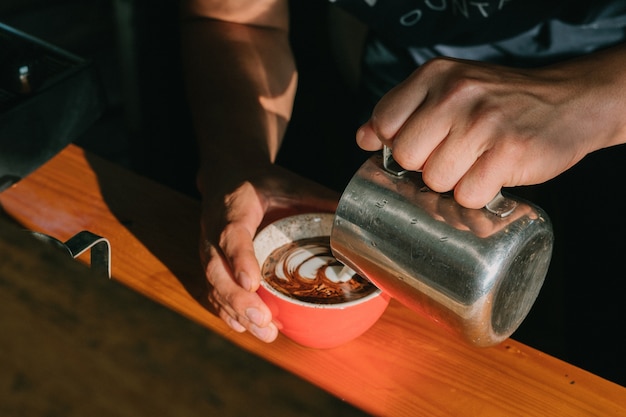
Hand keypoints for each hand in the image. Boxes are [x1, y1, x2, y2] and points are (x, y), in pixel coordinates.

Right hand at [199, 163, 337, 341]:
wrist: (229, 175)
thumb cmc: (264, 184)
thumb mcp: (291, 184)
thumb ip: (321, 201)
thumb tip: (358, 225)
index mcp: (235, 207)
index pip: (232, 235)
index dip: (240, 260)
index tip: (253, 284)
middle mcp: (213, 231)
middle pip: (216, 270)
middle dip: (238, 299)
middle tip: (263, 321)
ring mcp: (207, 249)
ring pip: (213, 285)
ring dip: (236, 312)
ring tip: (265, 333)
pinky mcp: (211, 263)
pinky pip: (212, 291)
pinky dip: (228, 312)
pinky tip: (246, 328)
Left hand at [356, 55, 625, 207]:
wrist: (568, 102)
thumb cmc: (500, 103)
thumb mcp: (449, 89)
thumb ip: (403, 111)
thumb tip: (363, 138)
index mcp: (434, 75)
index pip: (383, 123)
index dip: (397, 144)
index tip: (420, 146)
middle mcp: (455, 93)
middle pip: (407, 157)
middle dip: (425, 167)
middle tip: (453, 157)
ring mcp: (483, 121)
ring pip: (436, 180)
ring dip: (454, 183)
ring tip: (475, 164)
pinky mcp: (509, 151)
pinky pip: (468, 195)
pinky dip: (478, 195)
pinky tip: (492, 175)